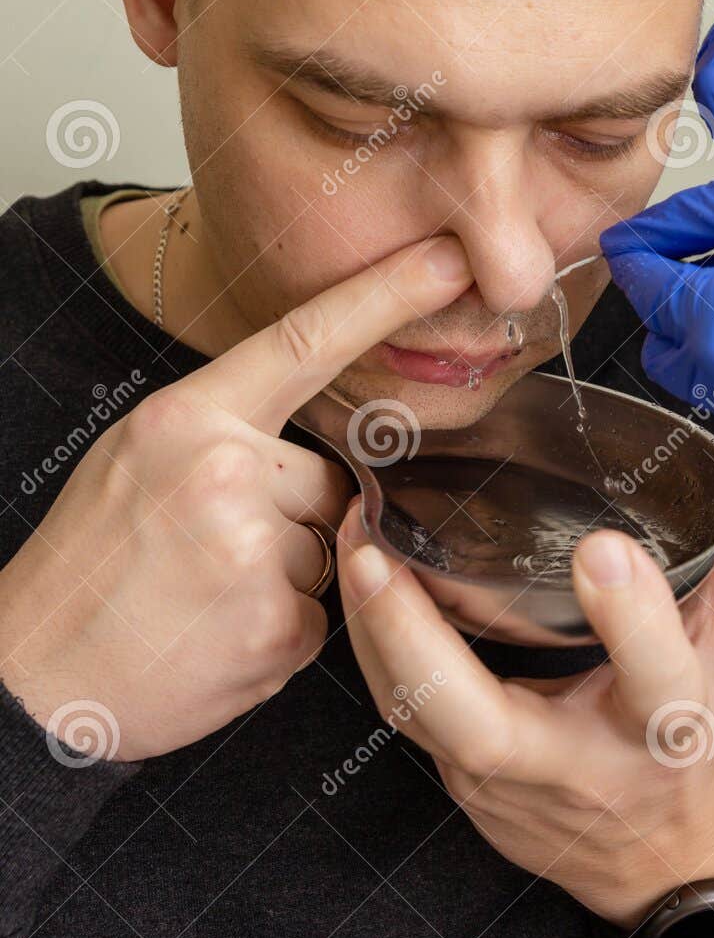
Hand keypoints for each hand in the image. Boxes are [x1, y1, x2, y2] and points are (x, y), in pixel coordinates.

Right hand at [0, 236, 471, 760]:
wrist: (36, 678)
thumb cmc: (87, 566)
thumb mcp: (138, 457)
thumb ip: (226, 433)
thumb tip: (314, 443)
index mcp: (188, 416)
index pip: (304, 341)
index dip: (384, 296)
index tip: (448, 259)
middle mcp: (225, 469)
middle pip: (332, 481)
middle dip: (298, 519)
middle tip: (210, 555)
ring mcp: (254, 549)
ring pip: (329, 553)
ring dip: (287, 582)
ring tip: (203, 602)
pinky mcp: (276, 627)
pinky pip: (322, 619)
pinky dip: (281, 636)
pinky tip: (218, 641)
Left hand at [336, 451, 713, 930]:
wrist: (663, 864)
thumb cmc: (691, 748)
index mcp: (665, 730)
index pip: (655, 679)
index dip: (631, 618)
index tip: (604, 548)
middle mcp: (578, 765)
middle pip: (480, 723)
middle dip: (415, 635)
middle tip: (377, 546)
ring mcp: (506, 784)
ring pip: (417, 717)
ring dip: (374, 631)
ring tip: (354, 539)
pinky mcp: (464, 785)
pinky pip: (407, 716)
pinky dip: (378, 651)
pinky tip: (361, 584)